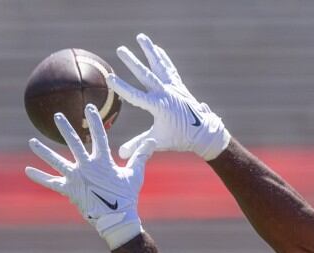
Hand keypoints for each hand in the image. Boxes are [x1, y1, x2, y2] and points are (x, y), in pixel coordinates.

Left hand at [25, 104, 150, 248]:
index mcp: (103, 161)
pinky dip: (39, 177)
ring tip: (32, 142)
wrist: (116, 219)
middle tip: (57, 115)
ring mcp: (76, 178)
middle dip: (65, 128)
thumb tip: (152, 141)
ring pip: (56, 161)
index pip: (98, 136)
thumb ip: (140, 156)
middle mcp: (86, 166)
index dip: (94, 121)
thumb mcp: (135, 175)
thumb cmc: (126, 197)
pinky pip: (51, 183)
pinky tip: (28, 170)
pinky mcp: (69, 190)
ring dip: (43, 151)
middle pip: (73, 143)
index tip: (88, 108)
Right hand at [111, 33, 230, 161]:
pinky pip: (169, 69)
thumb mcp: (158, 142)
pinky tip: (157, 49)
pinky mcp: (179, 86)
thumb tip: (120, 155)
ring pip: (160, 65)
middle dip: (132, 62)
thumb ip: (138, 145)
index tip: (110, 78)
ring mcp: (174, 87)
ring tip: (141, 37)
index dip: (122, 87)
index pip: (136, 96)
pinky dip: (163, 58)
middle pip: (146, 75)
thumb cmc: (180, 138)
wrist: (204, 133)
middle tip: (120, 49)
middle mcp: (167, 93)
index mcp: (160, 107)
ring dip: (149, 51)